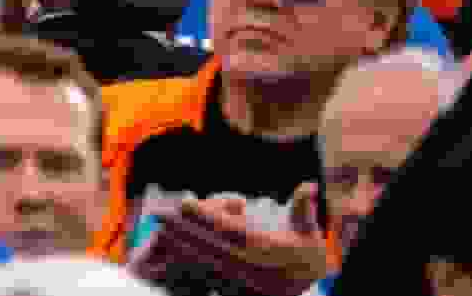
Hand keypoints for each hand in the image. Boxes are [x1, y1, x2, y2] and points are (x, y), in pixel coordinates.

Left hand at [174, 193, 331, 290]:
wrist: (312, 282)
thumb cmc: (309, 254)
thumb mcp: (309, 231)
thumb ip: (304, 208)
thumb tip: (309, 185)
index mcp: (267, 248)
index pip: (231, 229)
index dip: (206, 215)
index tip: (183, 202)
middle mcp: (254, 267)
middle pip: (212, 246)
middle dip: (184, 229)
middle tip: (159, 214)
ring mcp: (246, 282)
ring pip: (208, 263)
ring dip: (184, 248)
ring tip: (161, 232)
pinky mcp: (243, 292)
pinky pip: (212, 279)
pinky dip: (193, 267)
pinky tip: (175, 257)